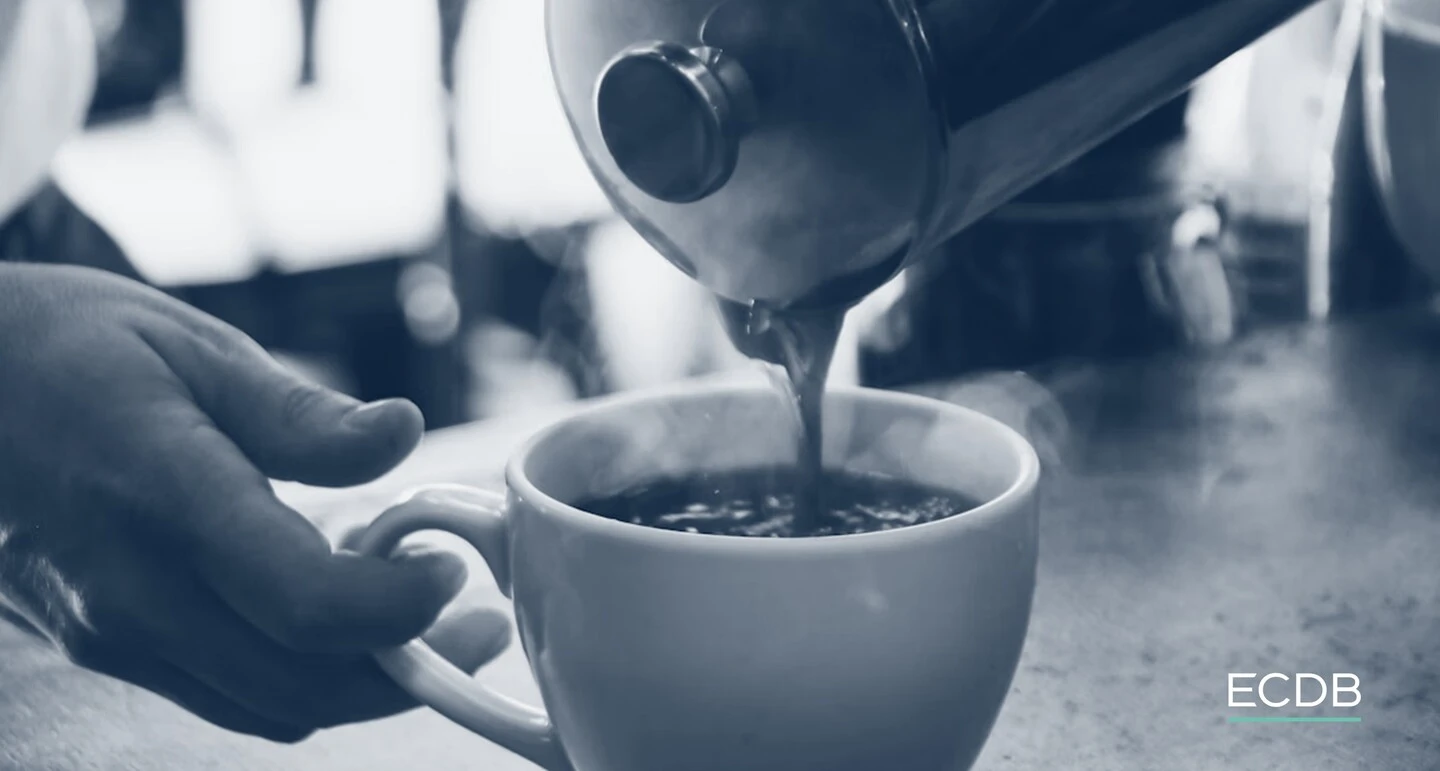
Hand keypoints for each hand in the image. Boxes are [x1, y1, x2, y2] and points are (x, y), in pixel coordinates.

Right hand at [0, 264, 508, 741]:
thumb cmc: (69, 353)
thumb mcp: (193, 350)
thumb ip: (301, 415)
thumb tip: (404, 434)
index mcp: (163, 495)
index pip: (300, 598)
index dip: (397, 607)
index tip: (452, 569)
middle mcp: (133, 588)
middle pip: (301, 681)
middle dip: (411, 669)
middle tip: (481, 626)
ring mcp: (113, 631)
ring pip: (269, 704)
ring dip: (365, 682)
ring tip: (432, 624)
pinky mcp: (108, 646)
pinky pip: (229, 692)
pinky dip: (304, 674)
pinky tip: (344, 620)